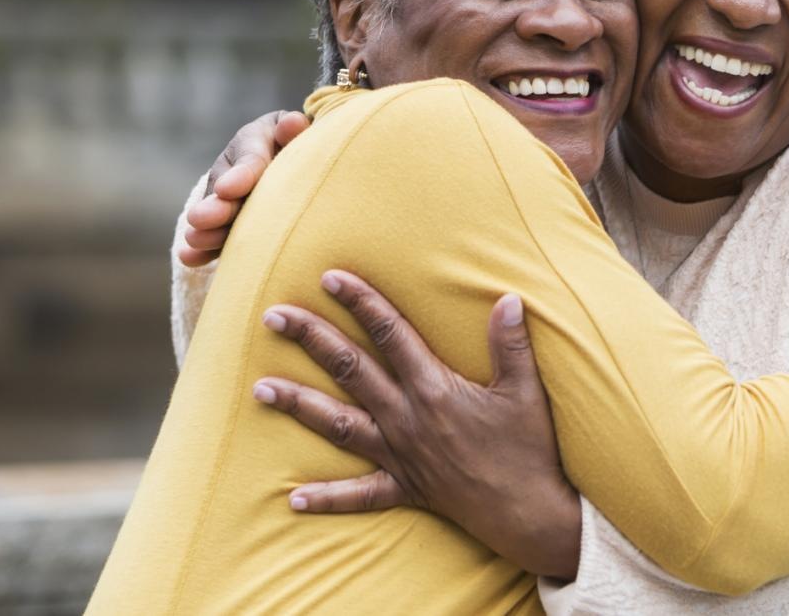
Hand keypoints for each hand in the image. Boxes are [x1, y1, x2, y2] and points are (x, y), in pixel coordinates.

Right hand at [176, 109, 308, 266]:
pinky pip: (215, 234)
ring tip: (196, 240)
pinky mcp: (226, 222)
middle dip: (216, 207)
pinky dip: (202, 248)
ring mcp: (225, 197)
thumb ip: (294, 129)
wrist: (288, 153)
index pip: (250, 159)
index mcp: (255, 140)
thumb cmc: (299, 140)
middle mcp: (233, 168)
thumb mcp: (297, 130)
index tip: (228, 190)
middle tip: (202, 219)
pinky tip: (190, 257)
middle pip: (226, 191)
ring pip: (216, 215)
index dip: (241, 176)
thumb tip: (293, 124)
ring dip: (207, 230)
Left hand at [252, 271, 581, 579]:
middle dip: (311, 339)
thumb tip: (508, 297)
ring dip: (298, 406)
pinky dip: (327, 498)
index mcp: (434, 389)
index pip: (390, 334)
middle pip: (350, 370)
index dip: (361, 302)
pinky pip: (359, 496)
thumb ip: (512, 343)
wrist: (528, 513)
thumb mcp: (525, 391)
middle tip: (273, 315)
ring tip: (259, 389)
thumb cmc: (529, 448)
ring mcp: (400, 455)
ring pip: (337, 425)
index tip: (330, 277)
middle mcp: (407, 419)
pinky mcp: (405, 488)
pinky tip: (293, 498)